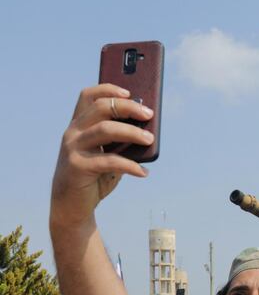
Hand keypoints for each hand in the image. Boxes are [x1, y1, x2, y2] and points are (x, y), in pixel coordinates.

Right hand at [51, 85, 153, 226]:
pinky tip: (144, 172)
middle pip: (101, 107)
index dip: (108, 89)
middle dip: (128, 107)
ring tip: (150, 139)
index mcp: (78, 125)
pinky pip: (110, 161)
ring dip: (132, 133)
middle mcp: (73, 132)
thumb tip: (148, 132)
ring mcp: (73, 148)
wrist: (71, 205)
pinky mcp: (78, 166)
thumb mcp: (106, 154)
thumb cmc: (93, 176)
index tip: (130, 91)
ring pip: (105, 130)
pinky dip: (131, 166)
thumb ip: (119, 142)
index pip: (88, 96)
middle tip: (149, 114)